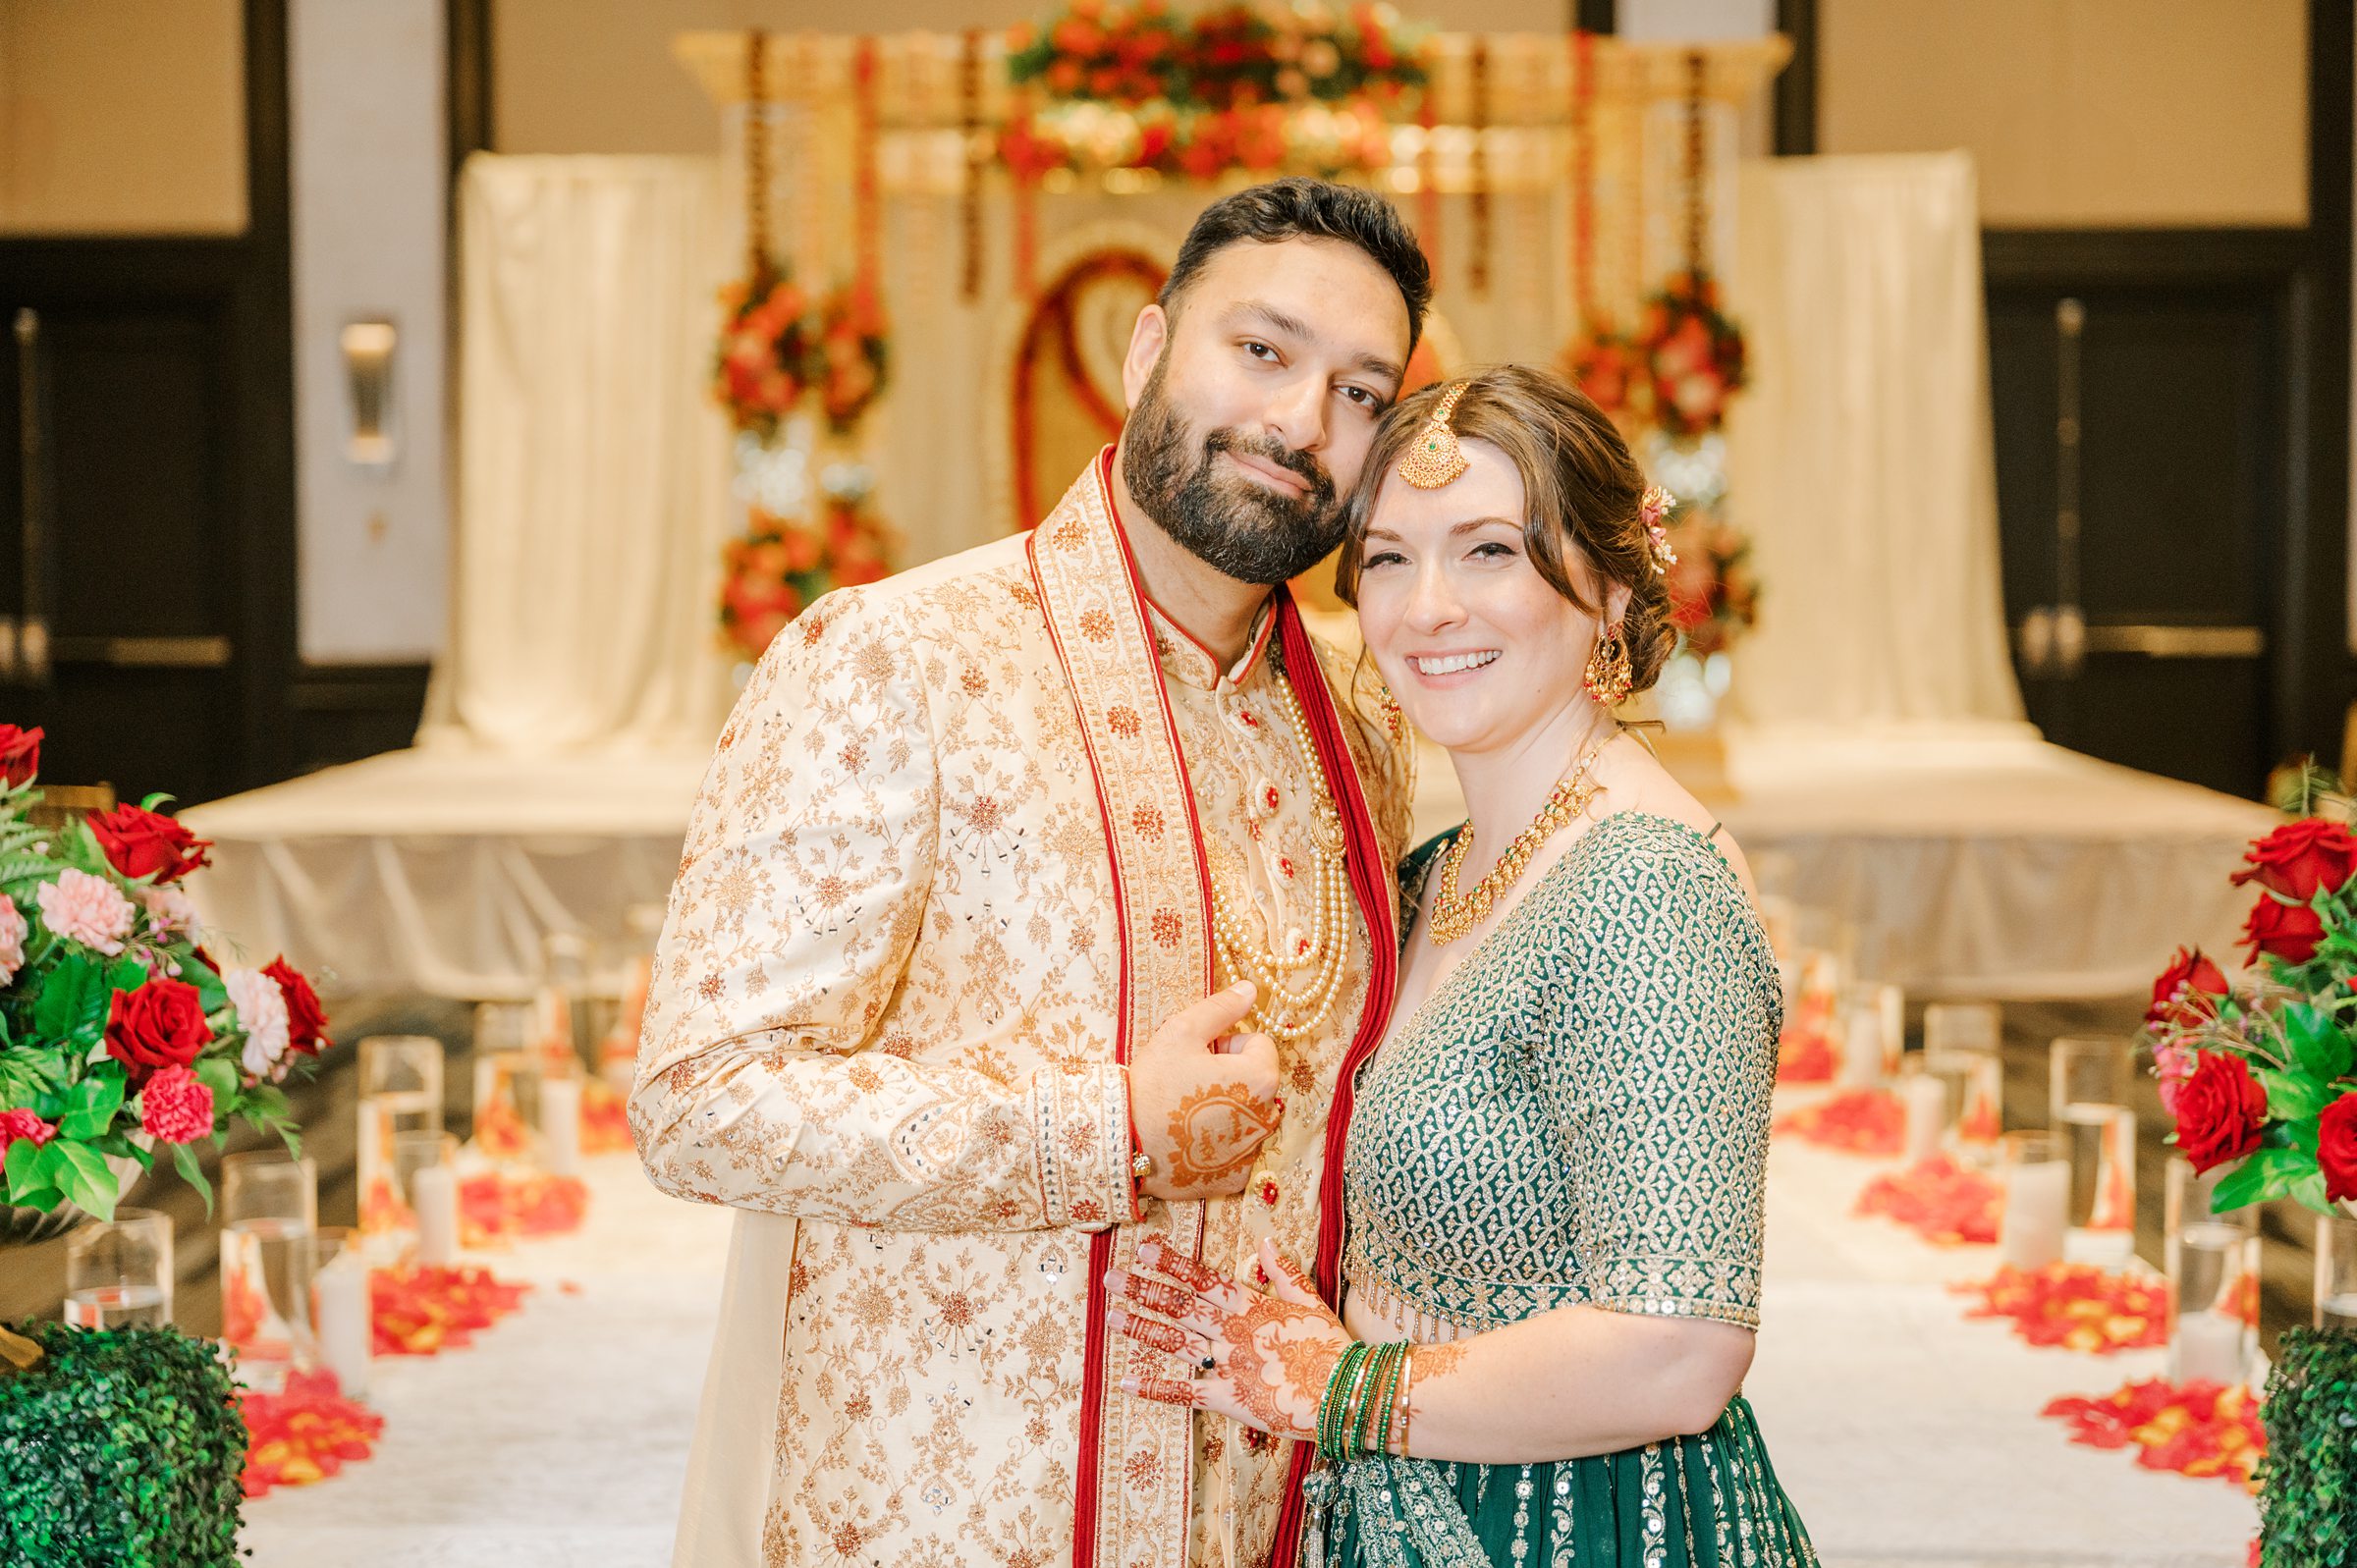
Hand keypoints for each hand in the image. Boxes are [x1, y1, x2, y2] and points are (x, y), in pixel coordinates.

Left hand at [1107, 1236, 1348, 1439]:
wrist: (1345, 1392)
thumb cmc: (1332, 1347)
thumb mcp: (1311, 1301)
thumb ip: (1285, 1272)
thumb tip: (1266, 1241)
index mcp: (1251, 1306)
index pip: (1203, 1279)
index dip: (1172, 1264)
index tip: (1144, 1249)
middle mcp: (1232, 1331)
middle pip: (1180, 1306)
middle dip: (1144, 1290)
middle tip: (1111, 1279)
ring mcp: (1227, 1364)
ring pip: (1176, 1343)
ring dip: (1142, 1329)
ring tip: (1111, 1317)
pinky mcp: (1227, 1398)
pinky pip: (1185, 1393)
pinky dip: (1156, 1389)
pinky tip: (1127, 1382)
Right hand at [1127, 982, 1282, 1200]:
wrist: (1122, 1142)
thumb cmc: (1153, 1083)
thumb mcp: (1182, 1031)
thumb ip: (1222, 1008)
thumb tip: (1251, 989)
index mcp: (1261, 1078)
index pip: (1258, 1045)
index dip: (1227, 1045)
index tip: (1199, 1057)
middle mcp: (1268, 1118)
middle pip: (1255, 1081)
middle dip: (1229, 1077)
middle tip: (1189, 1084)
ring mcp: (1252, 1151)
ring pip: (1246, 1114)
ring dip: (1225, 1109)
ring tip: (1186, 1112)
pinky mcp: (1235, 1178)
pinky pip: (1234, 1149)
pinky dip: (1217, 1143)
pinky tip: (1188, 1139)